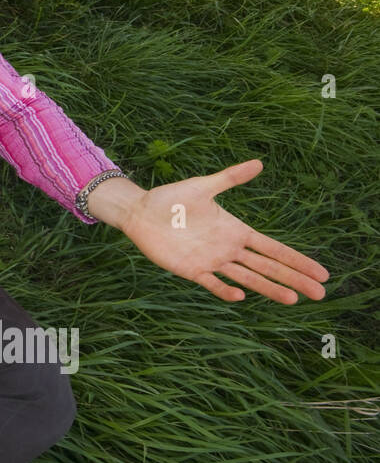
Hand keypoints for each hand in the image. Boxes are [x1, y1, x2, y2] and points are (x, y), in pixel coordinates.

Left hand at [117, 159, 329, 304]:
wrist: (140, 211)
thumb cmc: (171, 198)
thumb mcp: (203, 186)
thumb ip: (231, 177)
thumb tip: (260, 163)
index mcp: (236, 230)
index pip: (273, 248)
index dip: (296, 260)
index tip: (321, 272)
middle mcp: (228, 248)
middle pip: (267, 267)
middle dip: (293, 279)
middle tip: (320, 293)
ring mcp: (211, 261)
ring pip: (247, 278)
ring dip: (268, 289)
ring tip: (293, 300)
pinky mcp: (191, 269)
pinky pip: (212, 283)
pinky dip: (225, 289)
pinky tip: (241, 295)